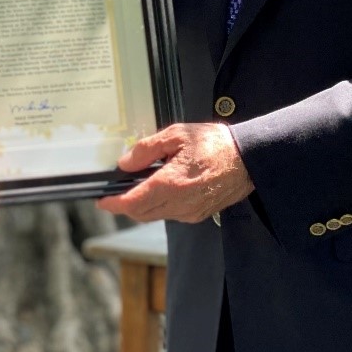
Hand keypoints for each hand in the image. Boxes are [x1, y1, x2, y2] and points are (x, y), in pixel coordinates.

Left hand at [95, 123, 253, 222]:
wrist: (249, 160)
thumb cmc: (215, 144)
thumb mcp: (176, 135)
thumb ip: (146, 149)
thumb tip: (125, 163)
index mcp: (171, 184)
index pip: (133, 202)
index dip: (113, 204)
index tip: (101, 201)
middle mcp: (180, 204)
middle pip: (141, 213)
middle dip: (124, 206)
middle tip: (114, 194)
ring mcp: (190, 212)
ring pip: (155, 216)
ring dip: (141, 206)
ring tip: (136, 187)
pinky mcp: (199, 214)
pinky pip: (170, 214)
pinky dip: (158, 206)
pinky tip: (159, 190)